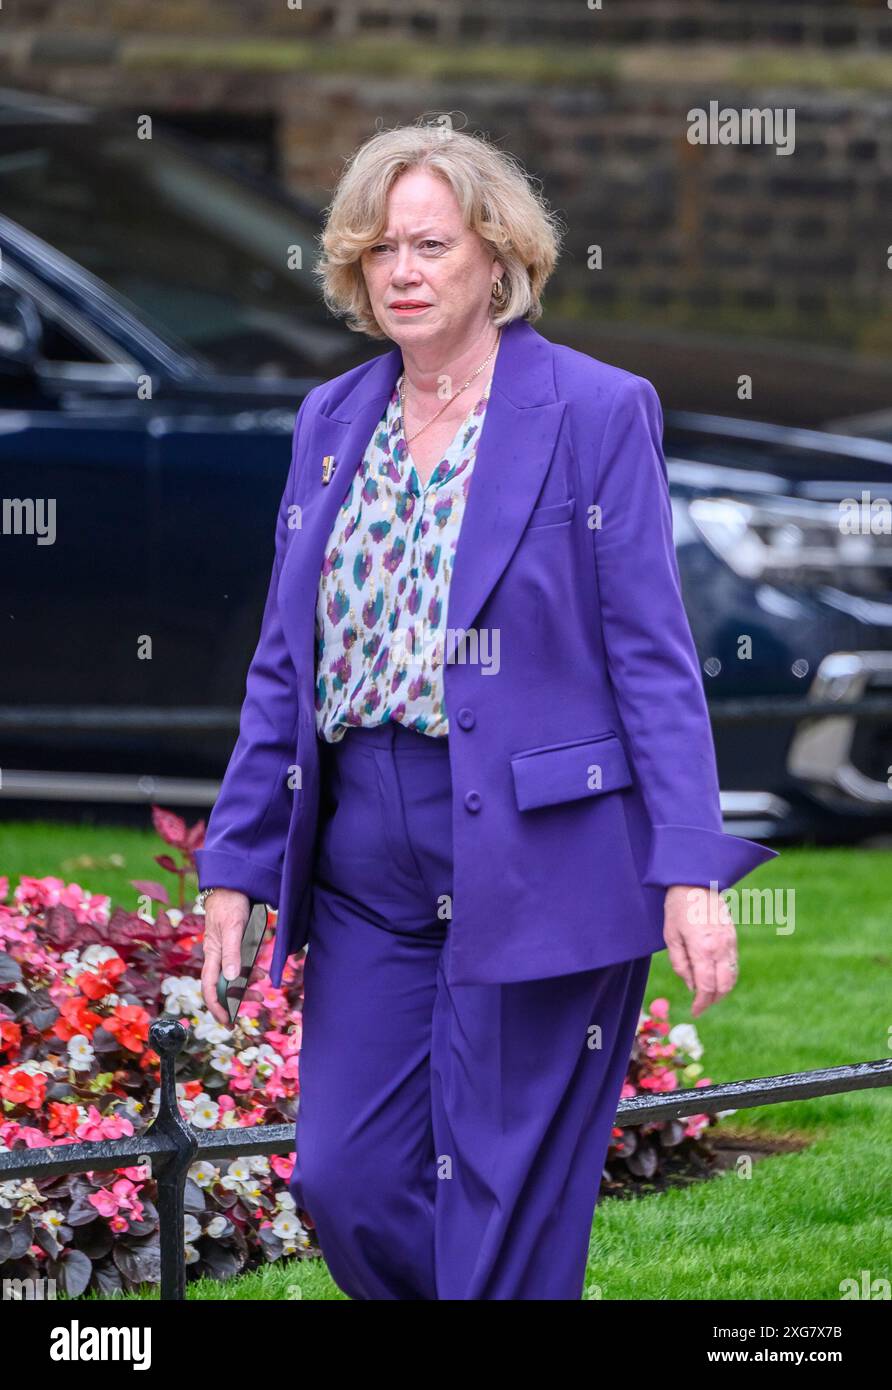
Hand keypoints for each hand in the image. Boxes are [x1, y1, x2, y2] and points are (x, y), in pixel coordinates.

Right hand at [200, 889, 249, 1024]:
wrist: (231, 883)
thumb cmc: (229, 904)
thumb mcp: (232, 928)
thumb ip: (232, 953)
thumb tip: (231, 979)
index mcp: (212, 954)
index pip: (209, 987)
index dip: (216, 1006)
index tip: (226, 1021)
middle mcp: (217, 955)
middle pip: (223, 985)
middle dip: (235, 1000)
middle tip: (252, 1007)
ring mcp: (226, 949)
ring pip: (233, 976)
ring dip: (246, 987)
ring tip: (260, 994)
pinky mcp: (235, 943)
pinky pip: (241, 964)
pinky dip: (250, 972)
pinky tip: (261, 973)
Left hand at [662, 883, 737, 1017]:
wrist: (697, 880)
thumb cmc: (678, 907)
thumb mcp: (671, 936)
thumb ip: (680, 964)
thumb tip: (690, 986)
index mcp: (702, 949)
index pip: (706, 987)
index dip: (701, 1003)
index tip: (695, 1011)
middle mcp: (720, 948)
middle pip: (724, 986)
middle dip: (713, 1001)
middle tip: (701, 1007)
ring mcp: (730, 942)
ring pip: (732, 976)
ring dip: (722, 990)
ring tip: (708, 995)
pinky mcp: (734, 937)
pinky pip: (733, 963)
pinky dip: (727, 976)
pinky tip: (715, 977)